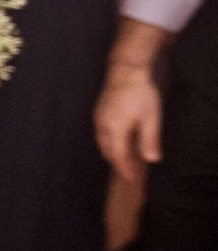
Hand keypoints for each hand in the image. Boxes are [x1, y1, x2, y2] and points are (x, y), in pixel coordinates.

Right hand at [95, 66, 161, 184]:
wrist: (126, 71)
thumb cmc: (140, 93)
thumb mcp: (151, 118)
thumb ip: (150, 140)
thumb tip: (152, 160)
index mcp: (115, 129)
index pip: (118, 156)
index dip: (125, 169)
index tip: (131, 179)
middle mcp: (102, 126)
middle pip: (107, 151)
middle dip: (117, 163)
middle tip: (129, 171)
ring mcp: (98, 118)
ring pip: (102, 143)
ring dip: (112, 153)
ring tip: (123, 159)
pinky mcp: (98, 112)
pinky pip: (100, 134)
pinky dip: (108, 142)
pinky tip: (118, 141)